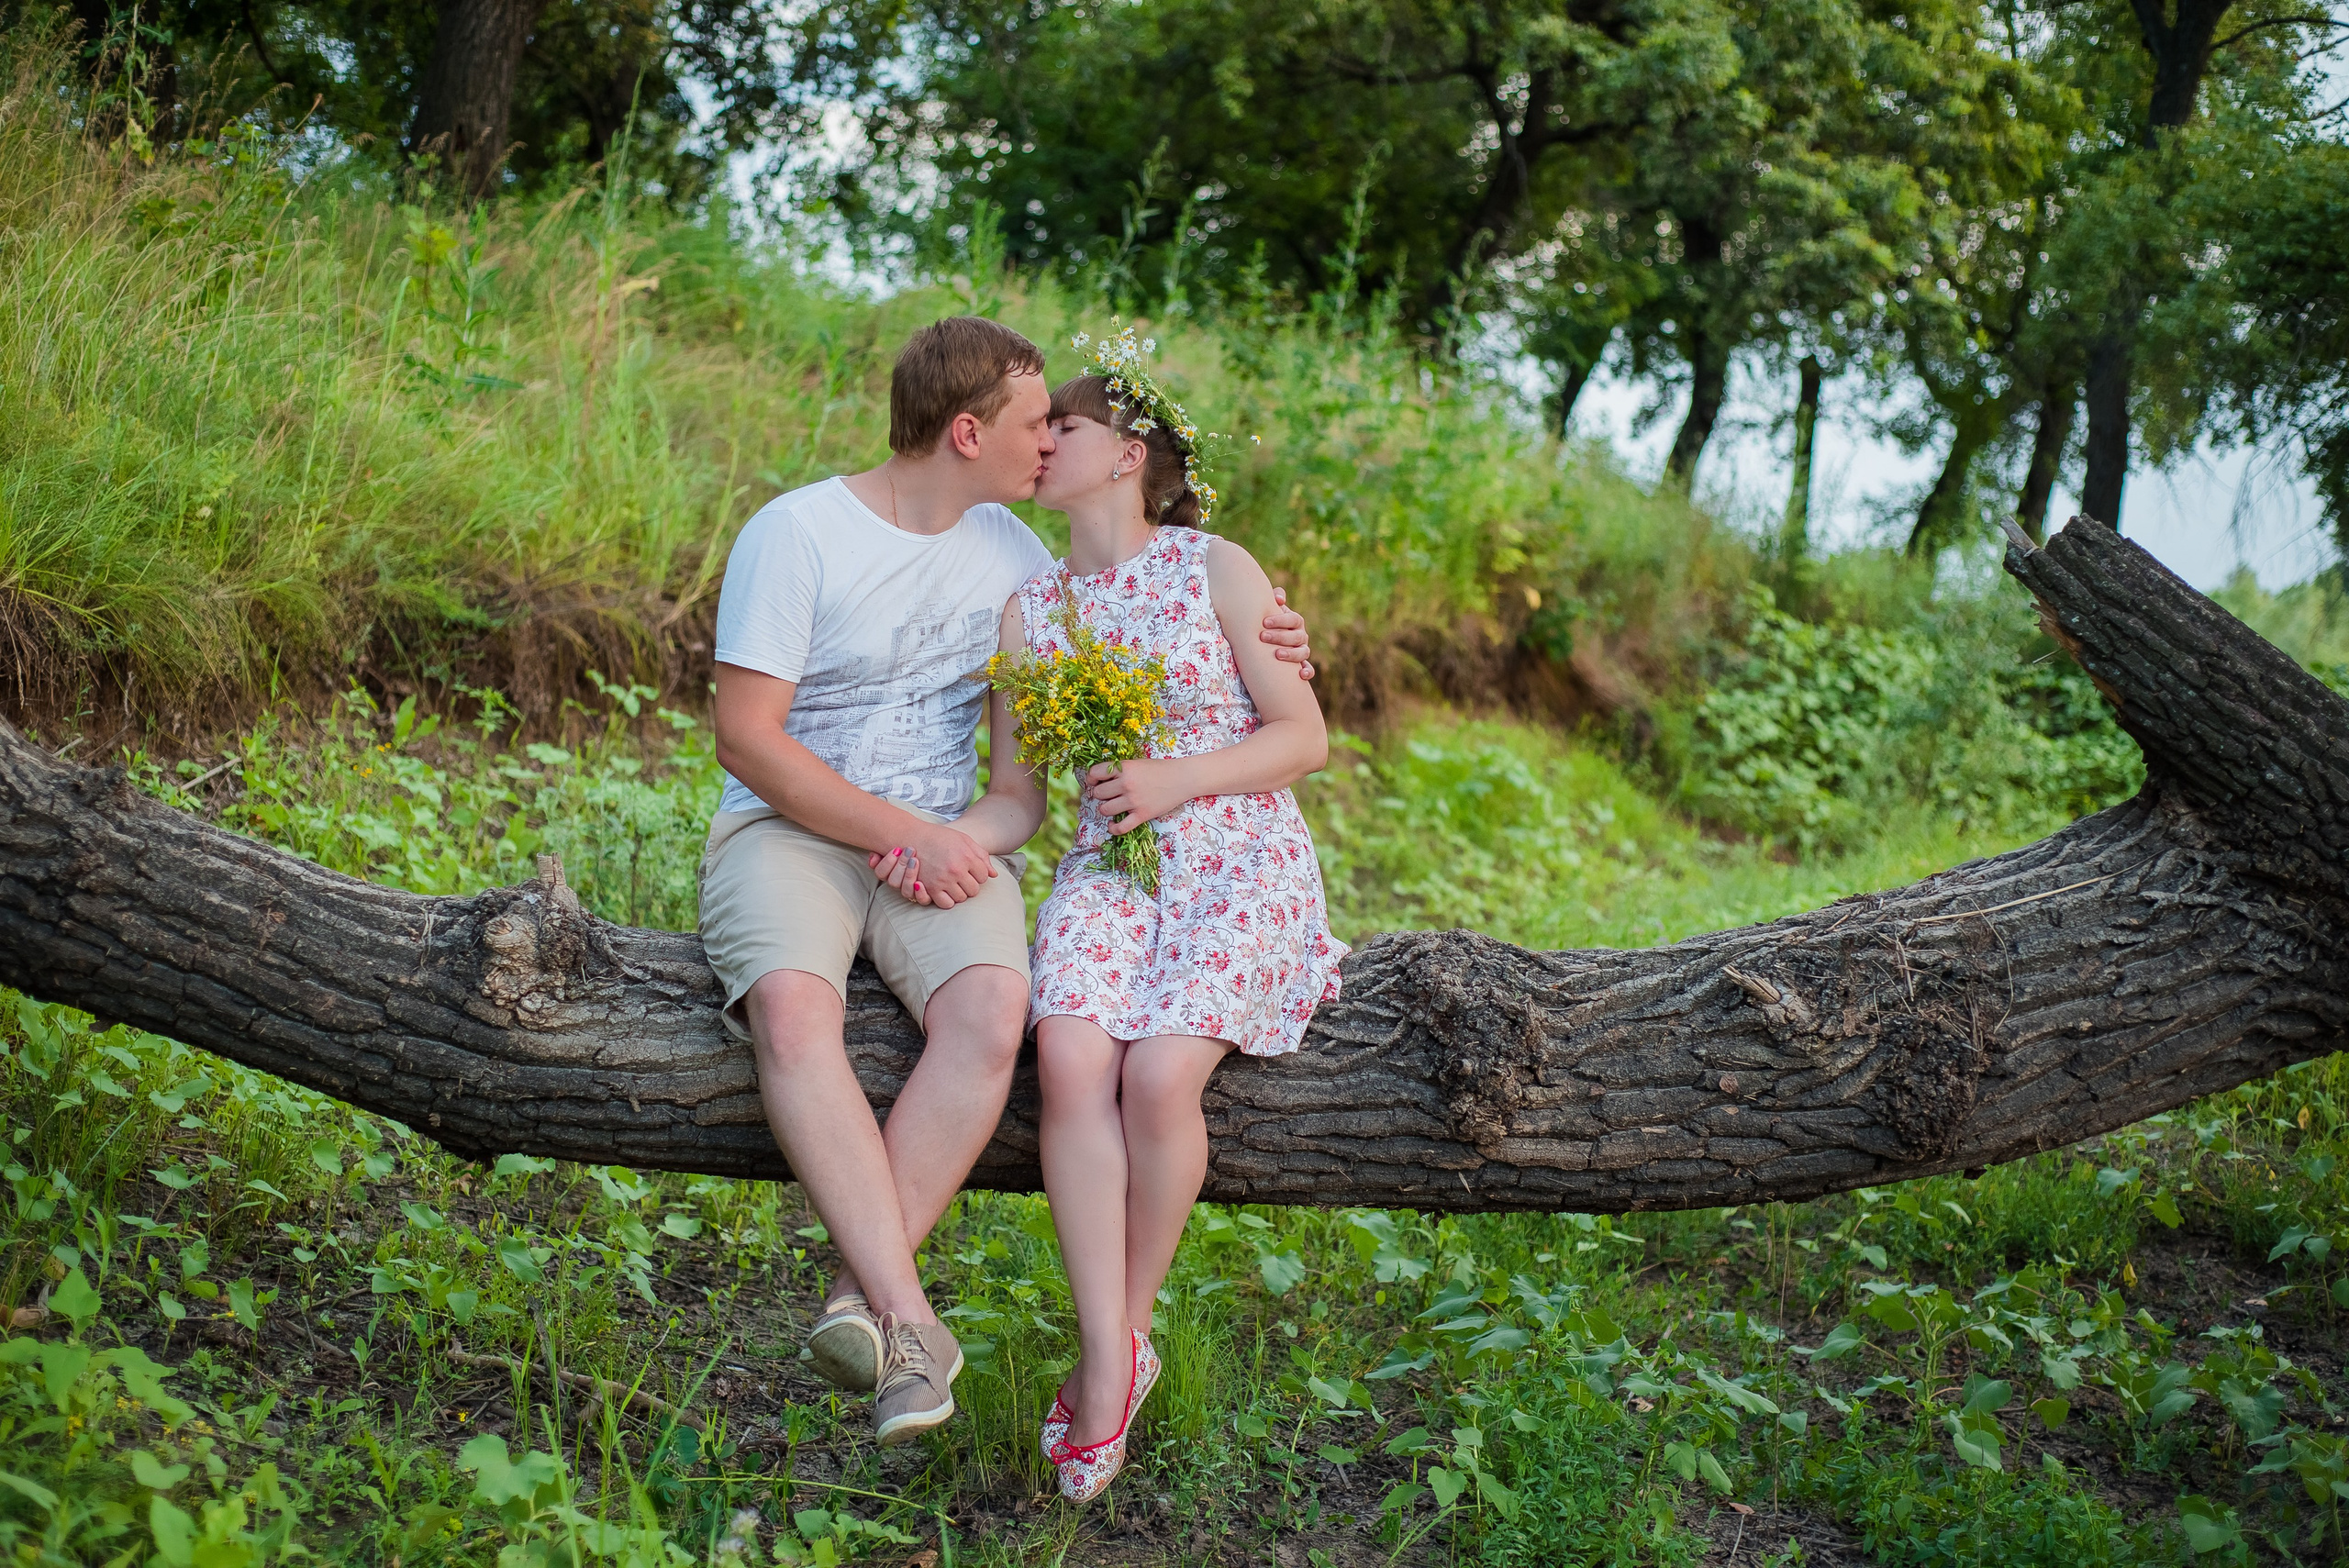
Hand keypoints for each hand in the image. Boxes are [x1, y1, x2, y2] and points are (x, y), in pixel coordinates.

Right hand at [867, 822, 995, 908]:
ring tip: (953, 883)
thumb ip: (982, 856)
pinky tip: (945, 891)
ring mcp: (943, 880)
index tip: (971, 870)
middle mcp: (956, 870)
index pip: (983, 876)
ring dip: (959, 893)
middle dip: (970, 885)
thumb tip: (994, 875)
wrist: (913, 837)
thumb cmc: (941, 838)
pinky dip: (948, 900)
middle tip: (962, 878)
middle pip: (974, 890)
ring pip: (961, 898)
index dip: (978, 874)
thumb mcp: (964, 840)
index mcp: (966, 856)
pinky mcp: (930, 888)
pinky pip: (946, 904)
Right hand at [867, 844, 930, 905]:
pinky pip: (922, 900)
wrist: (939, 848)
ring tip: (915, 860)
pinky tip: (920, 882)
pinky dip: (920, 893)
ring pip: (906, 891)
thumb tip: (873, 857)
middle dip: (901, 864)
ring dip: (909, 875)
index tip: (896, 849)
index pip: (881, 873)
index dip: (886, 863)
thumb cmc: (918, 846)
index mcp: (891, 871)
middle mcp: (900, 883)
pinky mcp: (926, 894)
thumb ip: (884, 848)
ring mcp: (912, 890)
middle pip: (893, 881)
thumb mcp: (901, 842)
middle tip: (909, 850)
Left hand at [1083, 757, 1191, 833]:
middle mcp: (1126, 784)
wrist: (1182, 778)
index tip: (1095, 782)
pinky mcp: (1142, 815)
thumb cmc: (1160, 769)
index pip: (1095, 773)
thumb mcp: (1137, 763)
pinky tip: (1113, 824)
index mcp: (1124, 768)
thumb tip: (1101, 781)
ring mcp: (1134, 801)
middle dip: (1100, 795)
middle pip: (1098, 793)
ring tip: (1112, 806)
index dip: (1092, 778)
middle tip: (1107, 795)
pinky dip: (1113, 828)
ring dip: (1105, 809)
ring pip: (1105, 809)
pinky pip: (1121, 827)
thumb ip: (1120, 770)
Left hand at [1259, 586, 1314, 680]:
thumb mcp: (1269, 609)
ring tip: (1277, 654)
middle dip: (1280, 636)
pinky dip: (1307, 672)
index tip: (1264, 622)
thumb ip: (1274, 598)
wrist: (1267, 641)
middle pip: (1296, 636)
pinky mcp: (1301, 665)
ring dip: (1291, 654)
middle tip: (1263, 636)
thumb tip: (1279, 598)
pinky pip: (1308, 669)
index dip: (1280, 620)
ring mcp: (1302, 650)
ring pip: (1303, 652)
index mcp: (1295, 622)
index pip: (1293, 619)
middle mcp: (1301, 636)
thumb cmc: (1267, 622)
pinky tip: (1301, 675)